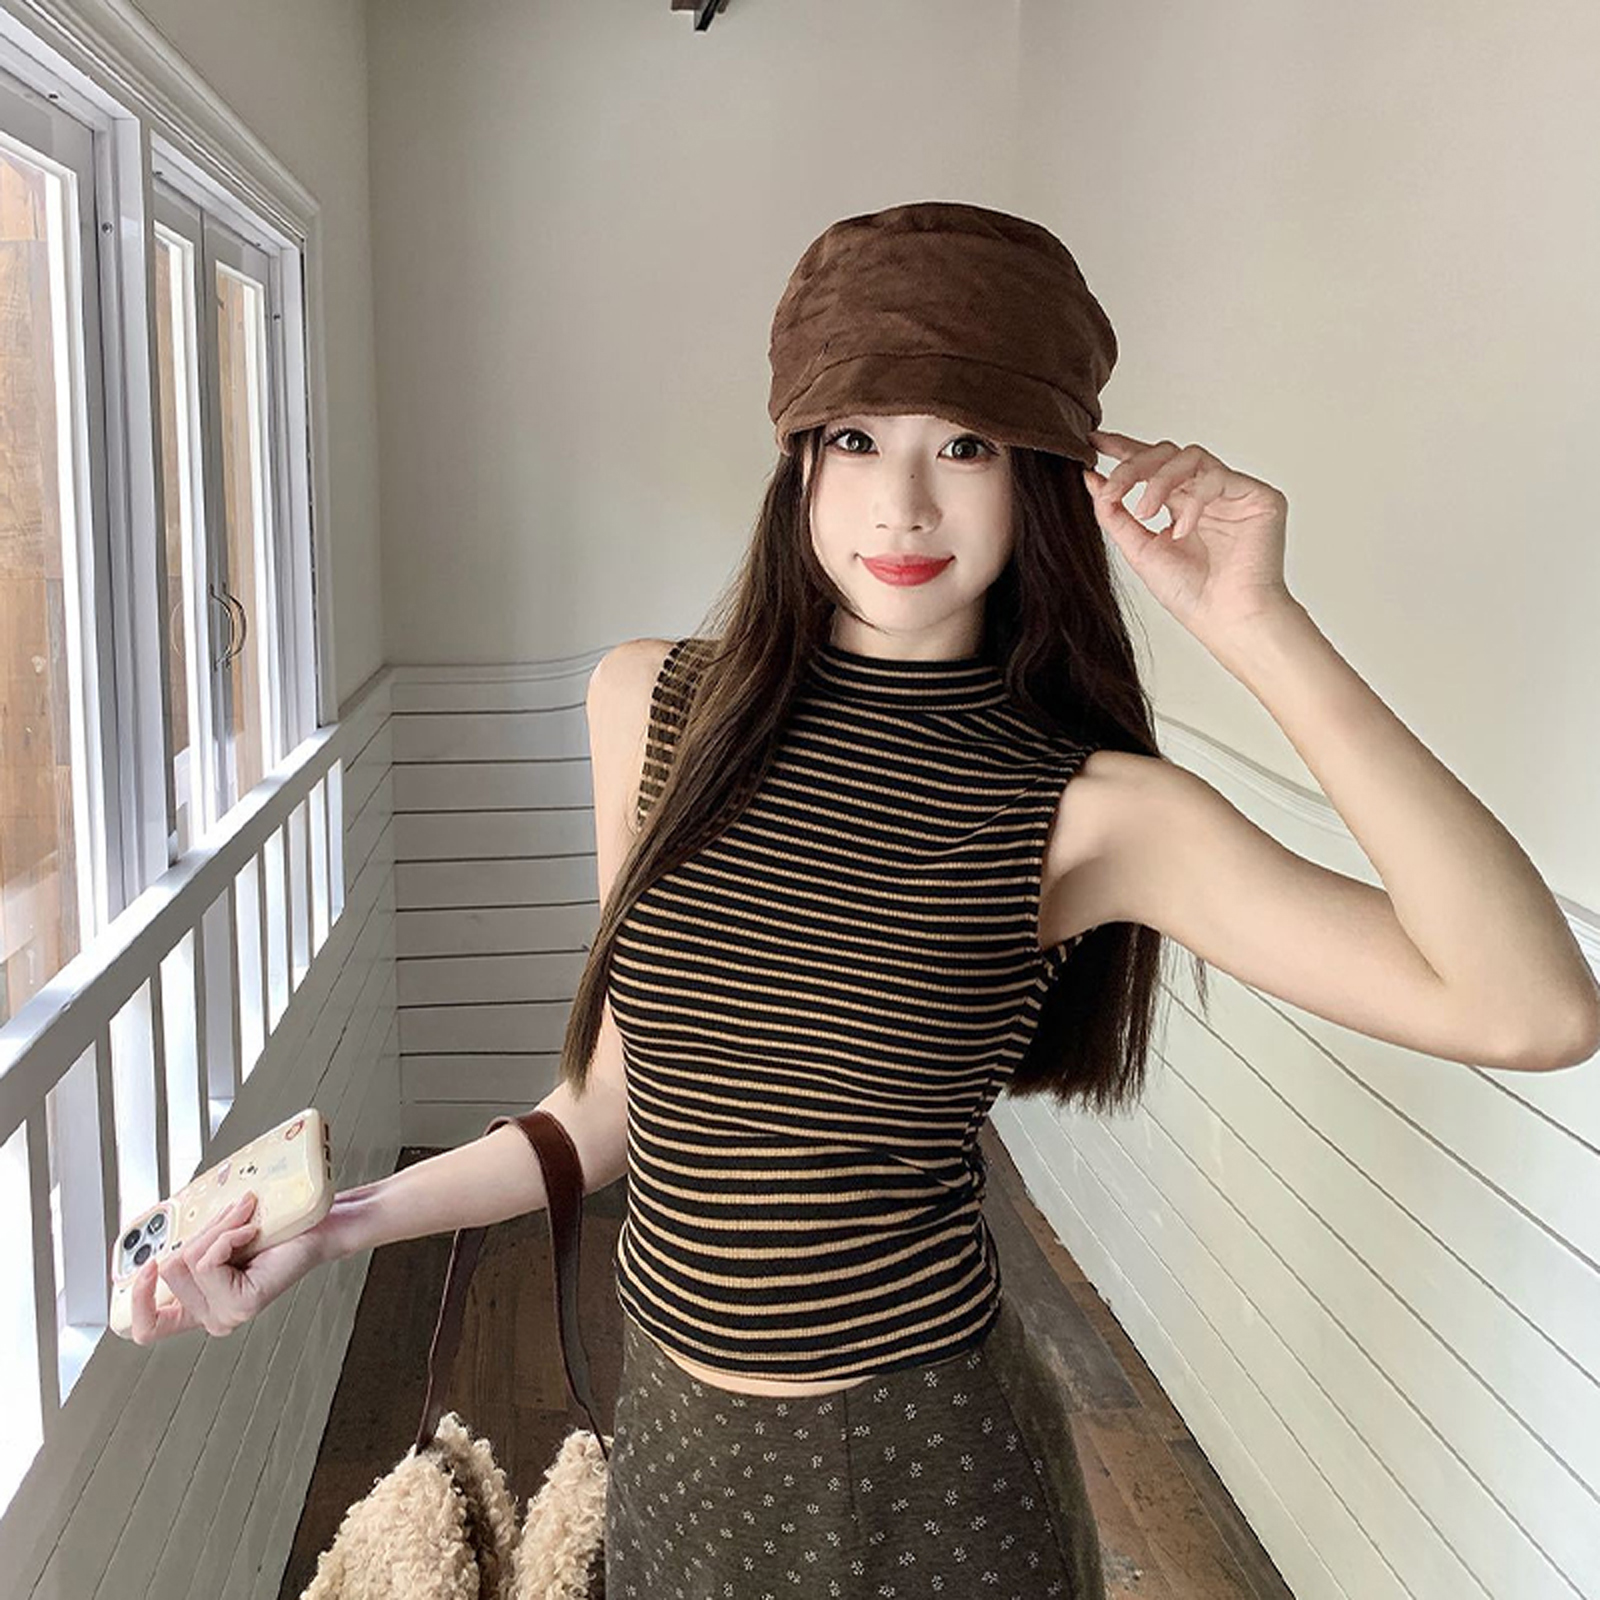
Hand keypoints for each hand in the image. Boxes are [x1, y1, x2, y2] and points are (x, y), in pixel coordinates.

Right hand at [127, 1190, 327, 1343]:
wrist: (318, 1227)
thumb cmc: (275, 1231)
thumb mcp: (217, 1239)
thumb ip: (188, 1246)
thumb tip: (160, 1237)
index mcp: (197, 1306)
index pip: (146, 1327)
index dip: (137, 1300)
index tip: (147, 1264)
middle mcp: (209, 1317)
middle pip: (169, 1271)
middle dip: (198, 1233)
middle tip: (231, 1218)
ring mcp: (226, 1315)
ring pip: (189, 1262)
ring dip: (217, 1230)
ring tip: (245, 1221)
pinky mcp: (242, 1306)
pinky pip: (209, 1261)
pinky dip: (227, 1236)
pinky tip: (252, 1232)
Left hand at [1083, 429, 1296, 644]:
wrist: (1227, 618)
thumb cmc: (1190, 594)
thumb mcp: (1139, 550)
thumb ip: (1115, 513)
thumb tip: (1090, 478)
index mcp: (1178, 506)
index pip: (1150, 466)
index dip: (1123, 449)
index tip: (1094, 442)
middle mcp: (1205, 494)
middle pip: (1166, 454)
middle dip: (1133, 467)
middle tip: (1113, 489)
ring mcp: (1231, 493)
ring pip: (1189, 457)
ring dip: (1158, 481)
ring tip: (1144, 513)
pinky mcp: (1257, 495)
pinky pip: (1216, 476)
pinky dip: (1193, 501)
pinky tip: (1183, 531)